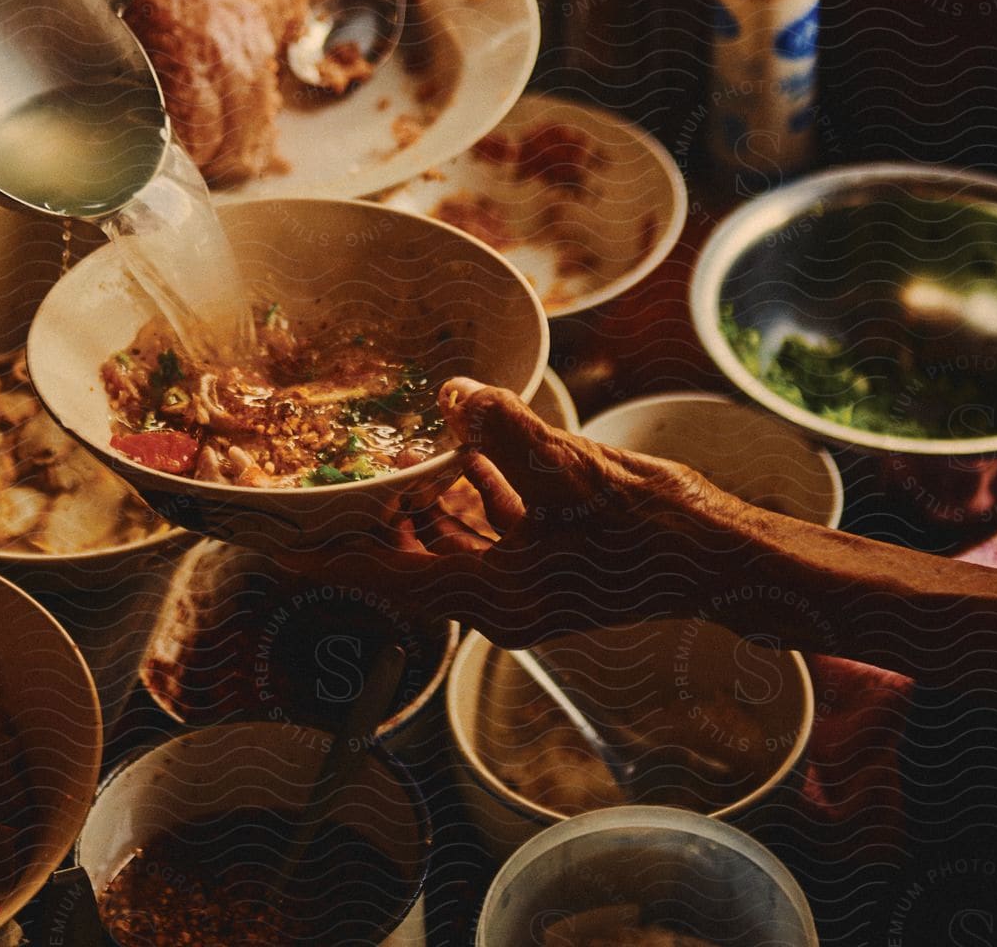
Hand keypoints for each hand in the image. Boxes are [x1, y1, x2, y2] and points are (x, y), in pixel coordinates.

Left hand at [295, 378, 756, 648]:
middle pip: (410, 561)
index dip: (328, 557)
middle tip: (330, 481)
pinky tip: (465, 450)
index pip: (387, 576)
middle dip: (371, 522)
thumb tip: (452, 396)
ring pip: (450, 546)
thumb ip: (504, 433)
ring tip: (387, 459)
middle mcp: (501, 600)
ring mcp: (529, 585)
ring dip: (420, 505)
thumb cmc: (650, 530)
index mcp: (492, 597)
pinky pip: (492, 532)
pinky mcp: (554, 564)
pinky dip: (470, 496)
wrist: (718, 558)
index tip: (278, 542)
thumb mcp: (569, 474)